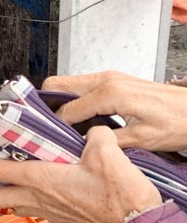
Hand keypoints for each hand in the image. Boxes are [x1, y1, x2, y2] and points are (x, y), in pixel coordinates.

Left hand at [0, 129, 161, 222]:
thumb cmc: (122, 200)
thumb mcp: (106, 153)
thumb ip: (93, 135)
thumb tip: (91, 131)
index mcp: (38, 180)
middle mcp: (35, 198)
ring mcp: (45, 211)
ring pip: (3, 203)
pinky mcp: (58, 217)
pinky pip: (25, 206)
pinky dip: (16, 194)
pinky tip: (25, 182)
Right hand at [43, 71, 186, 152]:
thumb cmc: (179, 123)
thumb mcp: (142, 140)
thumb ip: (107, 140)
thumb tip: (82, 144)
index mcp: (110, 93)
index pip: (66, 109)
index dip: (56, 127)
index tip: (52, 141)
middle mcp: (106, 80)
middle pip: (56, 85)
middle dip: (48, 107)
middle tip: (50, 130)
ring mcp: (109, 77)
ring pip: (67, 84)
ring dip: (61, 104)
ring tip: (65, 129)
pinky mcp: (114, 80)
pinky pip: (82, 87)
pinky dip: (74, 101)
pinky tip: (83, 121)